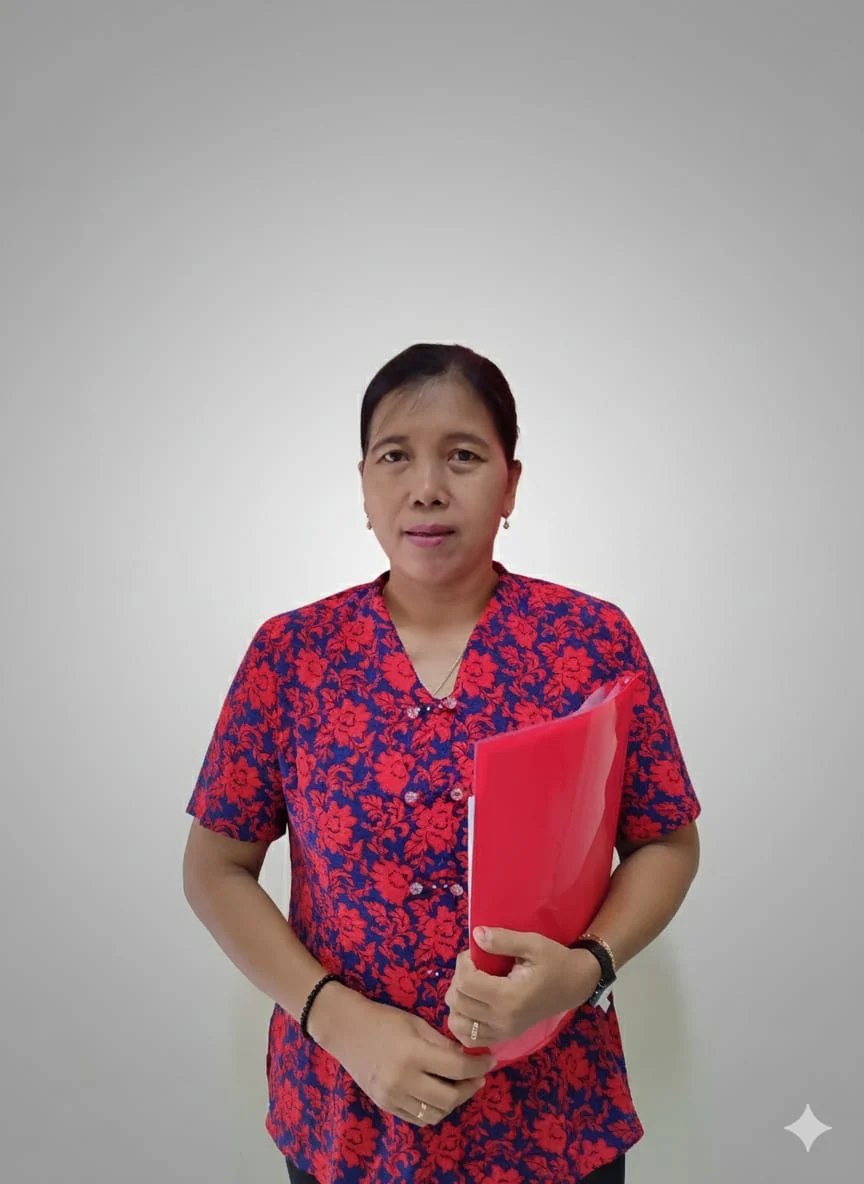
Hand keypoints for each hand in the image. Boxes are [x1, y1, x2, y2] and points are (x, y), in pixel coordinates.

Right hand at [326, 993, 496, 1126]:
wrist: (346, 1030)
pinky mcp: (386, 1106)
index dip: (479, 1066)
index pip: (457, 1068)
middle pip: (450, 1098)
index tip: (490, 1061)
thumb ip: (443, 1043)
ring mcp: (393, 1097)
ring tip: (460, 1085)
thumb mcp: (416, 1024)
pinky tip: (439, 1094)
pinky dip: (434, 1111)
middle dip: (470, 1087)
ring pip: (436, 1113)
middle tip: (478, 1076)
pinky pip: (419, 1119)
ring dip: (454, 1102)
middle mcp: (404, 1081)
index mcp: (413, 1055)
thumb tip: (469, 1055)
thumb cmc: (383, 1019)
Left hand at [444, 927, 601, 1048]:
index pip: (466, 982)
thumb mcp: (533, 943)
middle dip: (458, 978)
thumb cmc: (555, 961)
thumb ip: (503, 940)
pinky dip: (463, 1023)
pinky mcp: (503, 1038)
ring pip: (457, 1022)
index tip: (474, 953)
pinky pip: (469, 1039)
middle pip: (457, 1001)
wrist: (575, 985)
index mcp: (510, 997)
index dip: (463, 963)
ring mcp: (502, 1033)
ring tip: (472, 985)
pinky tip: (472, 1005)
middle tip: (473, 966)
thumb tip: (476, 935)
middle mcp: (503, 1020)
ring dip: (457, 1000)